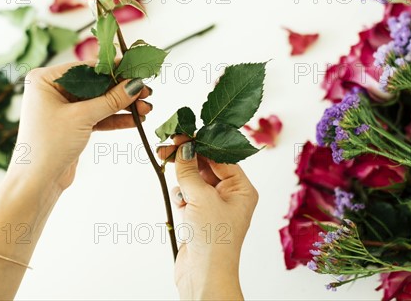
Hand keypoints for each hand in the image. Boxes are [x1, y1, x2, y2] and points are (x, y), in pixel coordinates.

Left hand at [9, 61, 151, 189]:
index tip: (137, 70)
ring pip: (99, 101)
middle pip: (95, 85)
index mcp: (46, 80)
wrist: (37, 182)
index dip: (113, 70)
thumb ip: (111, 100)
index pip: (86, 69)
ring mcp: (63, 108)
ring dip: (122, 106)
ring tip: (147, 109)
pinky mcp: (72, 125)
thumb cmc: (50, 145)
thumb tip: (135, 84)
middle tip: (147, 92)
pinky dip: (115, 118)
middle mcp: (53, 90)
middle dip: (121, 91)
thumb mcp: (82, 117)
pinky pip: (97, 116)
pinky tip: (136, 120)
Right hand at [157, 136, 258, 299]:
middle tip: (168, 147)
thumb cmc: (213, 239)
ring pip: (194, 180)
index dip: (201, 144)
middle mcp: (231, 195)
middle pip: (206, 166)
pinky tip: (180, 203)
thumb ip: (189, 171)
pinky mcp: (199, 217)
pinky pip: (188, 195)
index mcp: (242, 189)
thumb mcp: (201, 198)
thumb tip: (183, 147)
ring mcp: (214, 206)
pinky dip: (181, 195)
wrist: (203, 276)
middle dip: (188, 159)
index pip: (221, 156)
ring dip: (183, 179)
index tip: (182, 134)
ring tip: (173, 178)